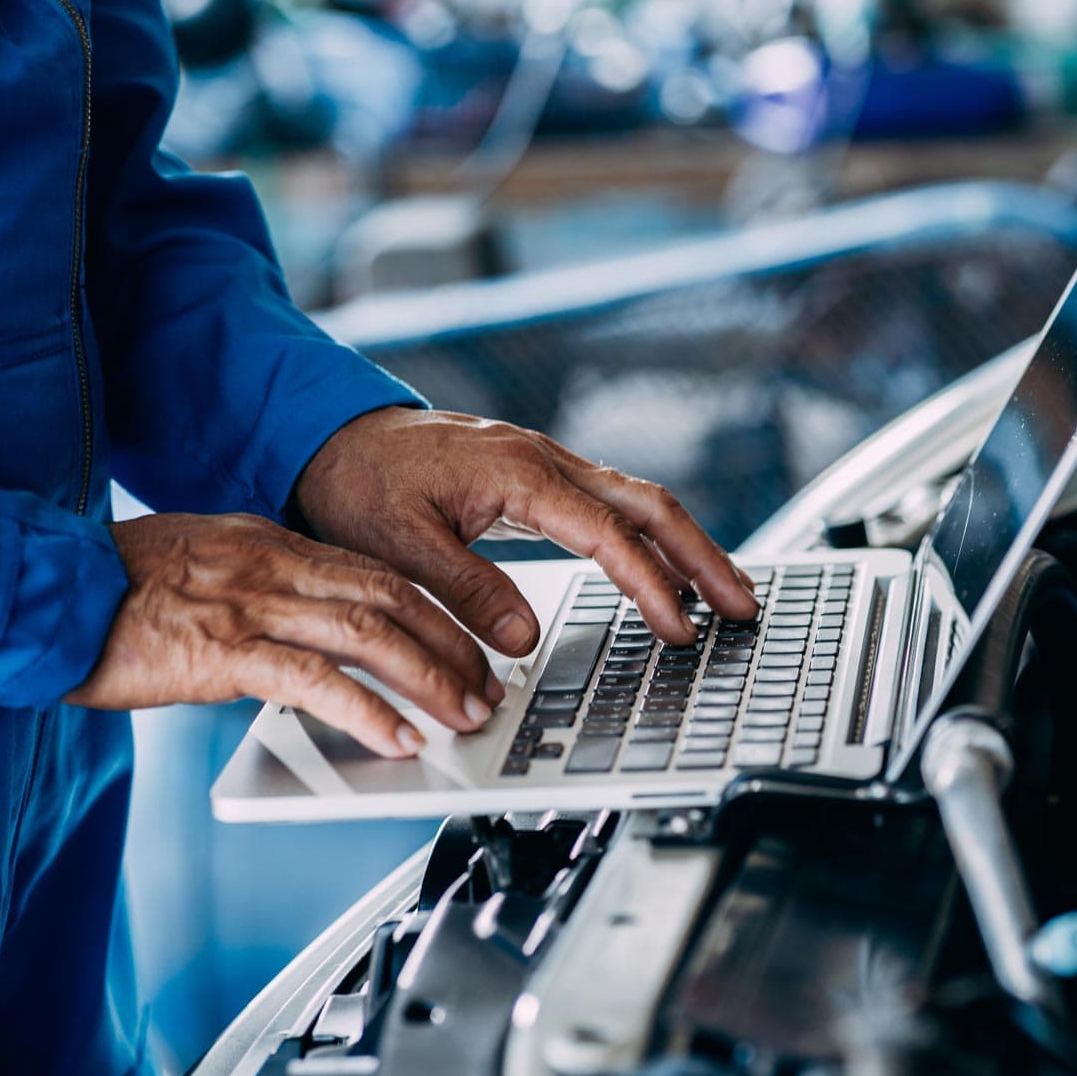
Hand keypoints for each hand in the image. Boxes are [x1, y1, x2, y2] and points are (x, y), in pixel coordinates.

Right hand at [67, 513, 502, 756]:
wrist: (37, 592)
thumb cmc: (106, 591)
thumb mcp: (199, 570)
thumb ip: (256, 589)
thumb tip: (304, 627)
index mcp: (268, 543)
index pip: (375, 568)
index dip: (434, 608)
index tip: (468, 643)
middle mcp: (270, 564)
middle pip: (391, 595)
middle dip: (451, 643)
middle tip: (487, 686)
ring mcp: (248, 604)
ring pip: (369, 632)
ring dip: (429, 677)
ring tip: (465, 715)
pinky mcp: (221, 650)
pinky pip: (312, 679)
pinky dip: (366, 710)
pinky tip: (397, 737)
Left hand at [293, 408, 760, 652]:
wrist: (331, 435)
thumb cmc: (359, 483)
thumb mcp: (399, 545)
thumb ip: (465, 589)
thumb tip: (524, 640)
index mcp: (518, 473)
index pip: (607, 534)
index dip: (650, 584)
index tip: (678, 629)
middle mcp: (545, 460)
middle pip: (649, 504)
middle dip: (703, 555)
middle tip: (745, 606)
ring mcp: (546, 464)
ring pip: (638, 500)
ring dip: (686, 546)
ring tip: (724, 595)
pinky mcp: (538, 478)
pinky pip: (612, 504)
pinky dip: (650, 538)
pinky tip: (663, 570)